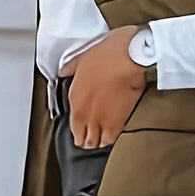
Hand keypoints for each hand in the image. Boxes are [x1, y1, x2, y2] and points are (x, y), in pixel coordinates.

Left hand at [65, 25, 149, 147]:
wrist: (131, 57)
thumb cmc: (109, 53)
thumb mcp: (82, 56)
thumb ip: (70, 68)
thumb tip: (63, 71)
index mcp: (75, 98)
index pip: (72, 126)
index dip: (77, 130)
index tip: (80, 129)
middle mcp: (86, 113)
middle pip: (84, 139)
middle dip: (87, 139)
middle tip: (90, 138)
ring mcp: (102, 120)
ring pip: (97, 142)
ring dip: (98, 140)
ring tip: (101, 138)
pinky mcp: (119, 122)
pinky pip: (111, 139)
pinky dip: (111, 138)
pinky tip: (112, 135)